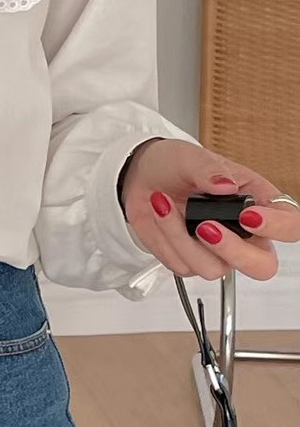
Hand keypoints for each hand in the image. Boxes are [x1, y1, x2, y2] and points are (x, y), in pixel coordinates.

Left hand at [121, 138, 299, 281]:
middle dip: (235, 253)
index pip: (290, 226)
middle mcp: (243, 233)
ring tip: (165, 205)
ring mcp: (217, 251)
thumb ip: (209, 169)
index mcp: (257, 203)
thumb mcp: (191, 157)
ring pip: (214, 269)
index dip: (278, 227)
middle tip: (205, 227)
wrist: (141, 177)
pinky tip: (162, 216)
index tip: (249, 216)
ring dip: (182, 238)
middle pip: (262, 266)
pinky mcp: (189, 260)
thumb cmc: (175, 165)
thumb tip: (225, 184)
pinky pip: (183, 266)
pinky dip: (167, 240)